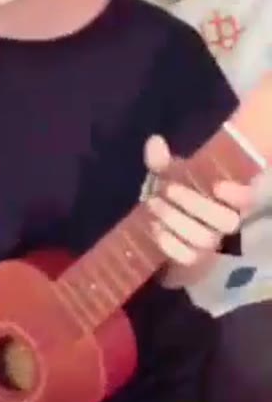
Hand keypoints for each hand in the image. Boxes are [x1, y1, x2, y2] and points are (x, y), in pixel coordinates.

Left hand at [144, 135, 252, 266]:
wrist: (163, 221)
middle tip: (167, 189)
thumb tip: (155, 142)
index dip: (238, 195)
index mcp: (228, 196)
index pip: (248, 198)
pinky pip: (188, 257)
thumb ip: (161, 159)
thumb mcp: (169, 173)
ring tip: (153, 204)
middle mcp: (226, 220)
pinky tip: (154, 227)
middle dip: (195, 204)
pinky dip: (169, 243)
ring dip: (176, 220)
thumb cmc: (175, 192)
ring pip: (205, 240)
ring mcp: (211, 242)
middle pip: (227, 221)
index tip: (217, 185)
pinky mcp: (194, 258)